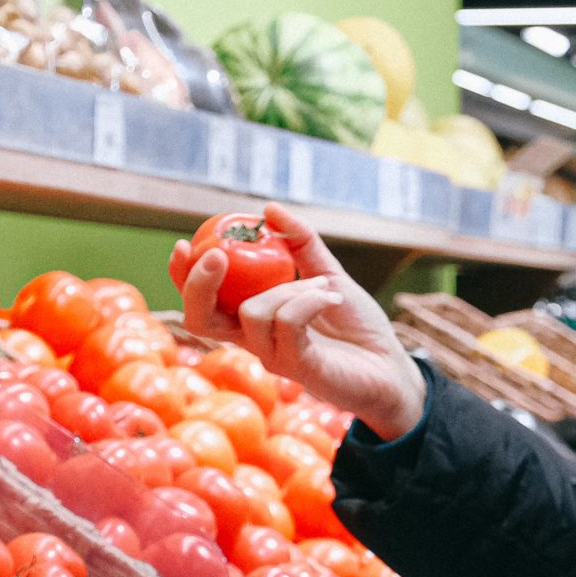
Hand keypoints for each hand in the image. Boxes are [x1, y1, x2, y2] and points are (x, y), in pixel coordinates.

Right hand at [175, 204, 428, 439]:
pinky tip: (331, 298)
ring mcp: (273, 357)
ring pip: (252, 312)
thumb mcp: (326, 274)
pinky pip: (288, 322)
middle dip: (199, 284)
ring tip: (323, 288)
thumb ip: (300, 243)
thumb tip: (268, 208)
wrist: (392, 366)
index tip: (184, 244)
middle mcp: (254, 341)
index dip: (183, 277)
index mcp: (252, 318)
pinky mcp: (297, 368)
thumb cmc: (356, 327)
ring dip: (290, 287)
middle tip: (217, 254)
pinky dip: (309, 299)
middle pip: (200, 320)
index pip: (202, 302)